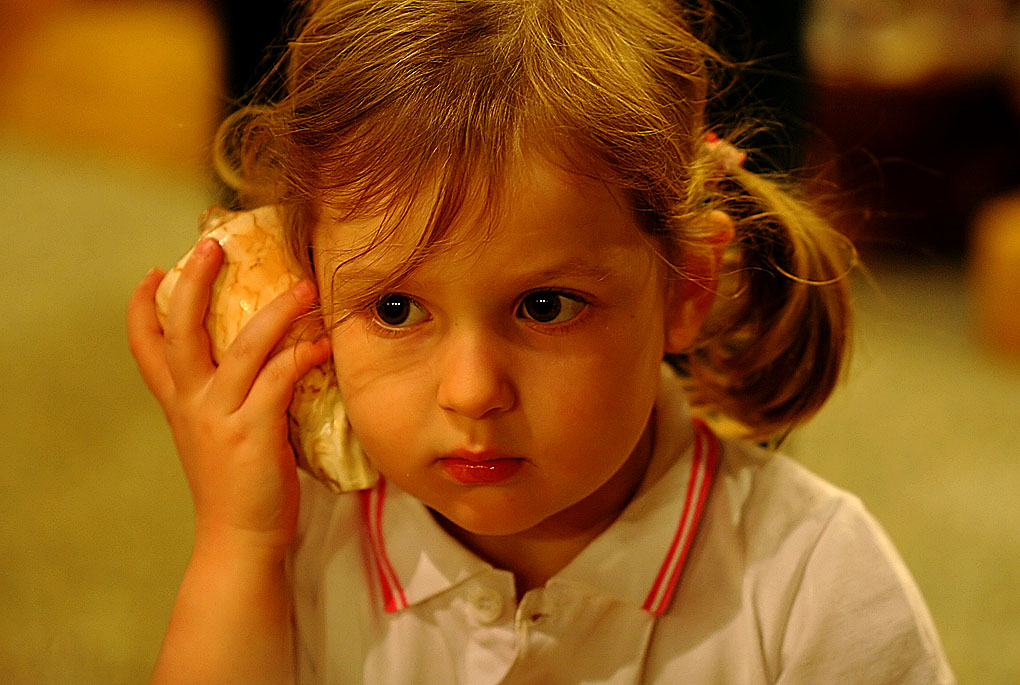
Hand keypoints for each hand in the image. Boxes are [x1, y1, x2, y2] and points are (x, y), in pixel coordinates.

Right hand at [128, 238, 331, 556]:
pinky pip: (280, 378)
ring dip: (276, 312)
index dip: (143, 308)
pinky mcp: (253, 432)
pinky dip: (302, 354)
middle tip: (212, 246)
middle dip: (193, 283)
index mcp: (180, 404)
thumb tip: (263, 359)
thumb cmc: (239, 486)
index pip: (146, 348)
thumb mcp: (217, 436)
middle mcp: (192, 404)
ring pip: (243, 346)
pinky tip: (324, 342)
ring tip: (303, 287)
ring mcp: (220, 417)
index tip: (152, 272)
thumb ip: (226, 398)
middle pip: (181, 330)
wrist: (239, 540)